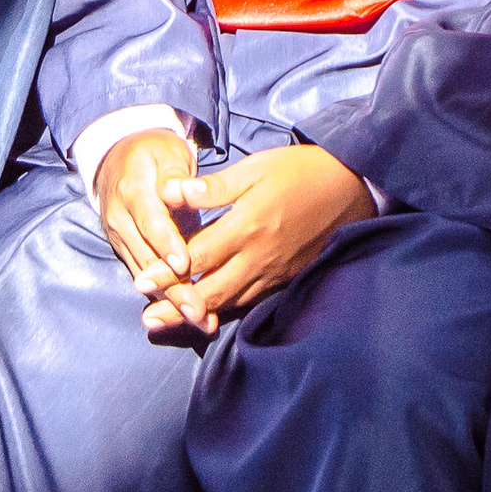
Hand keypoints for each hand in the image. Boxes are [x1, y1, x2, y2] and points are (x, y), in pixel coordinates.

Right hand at [93, 128, 200, 306]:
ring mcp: (119, 237)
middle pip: (147, 257)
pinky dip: (164, 297)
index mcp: (132, 190)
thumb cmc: (153, 154)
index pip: (150, 221)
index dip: (166, 244)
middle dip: (173, 287)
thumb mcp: (166, 152)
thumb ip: (174, 174)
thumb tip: (177, 190)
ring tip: (198, 319)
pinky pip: (143, 276)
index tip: (184, 264)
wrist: (118, 158)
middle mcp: (121, 218)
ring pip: (144, 274)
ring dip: (170, 300)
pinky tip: (186, 316)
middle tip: (197, 310)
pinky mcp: (125, 250)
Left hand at [157, 143, 372, 334]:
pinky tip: (209, 313)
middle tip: (147, 320)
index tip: (140, 283)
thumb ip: (214, 187)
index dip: (166, 272)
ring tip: (169, 322)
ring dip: (197, 313)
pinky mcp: (284, 277)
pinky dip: (226, 308)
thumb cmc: (299, 172)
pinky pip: (250, 300)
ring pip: (230, 301)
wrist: (350, 188)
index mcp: (246, 227)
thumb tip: (173, 192)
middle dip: (176, 306)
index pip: (197, 257)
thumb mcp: (255, 169)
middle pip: (210, 291)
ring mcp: (273, 271)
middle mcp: (258, 257)